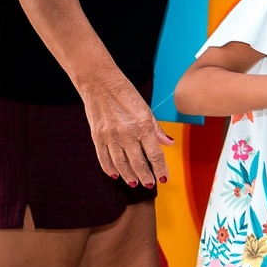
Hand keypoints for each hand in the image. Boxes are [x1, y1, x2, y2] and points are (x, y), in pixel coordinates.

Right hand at [80, 73, 173, 187]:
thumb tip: (169, 143)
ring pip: (121, 164)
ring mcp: (110, 136)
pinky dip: (110, 169)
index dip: (160, 169)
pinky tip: (116, 175)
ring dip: (129, 176)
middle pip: (138, 163)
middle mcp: (127, 134)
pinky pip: (104, 158)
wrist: (100, 83)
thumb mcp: (146, 110)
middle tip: (149, 183)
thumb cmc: (126, 95)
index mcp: (143, 126)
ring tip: (134, 183)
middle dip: (145, 176)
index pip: (155, 155)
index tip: (163, 178)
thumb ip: (157, 130)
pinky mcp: (97, 136)